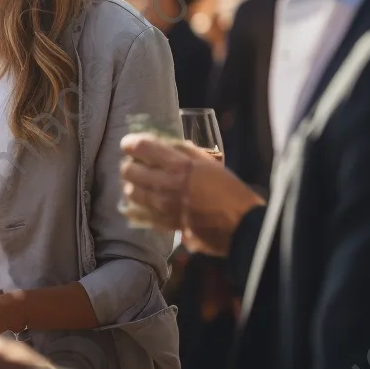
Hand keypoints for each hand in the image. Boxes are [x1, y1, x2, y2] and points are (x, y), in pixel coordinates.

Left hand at [120, 133, 263, 255]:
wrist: (240, 225)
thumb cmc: (230, 190)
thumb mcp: (209, 163)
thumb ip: (185, 152)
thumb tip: (166, 144)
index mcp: (177, 165)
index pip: (141, 147)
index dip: (130, 143)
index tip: (130, 143)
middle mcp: (164, 184)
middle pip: (128, 170)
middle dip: (130, 164)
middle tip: (138, 165)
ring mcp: (161, 207)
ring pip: (130, 192)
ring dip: (133, 185)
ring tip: (141, 184)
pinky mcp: (163, 224)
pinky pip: (139, 213)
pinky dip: (138, 206)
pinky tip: (144, 203)